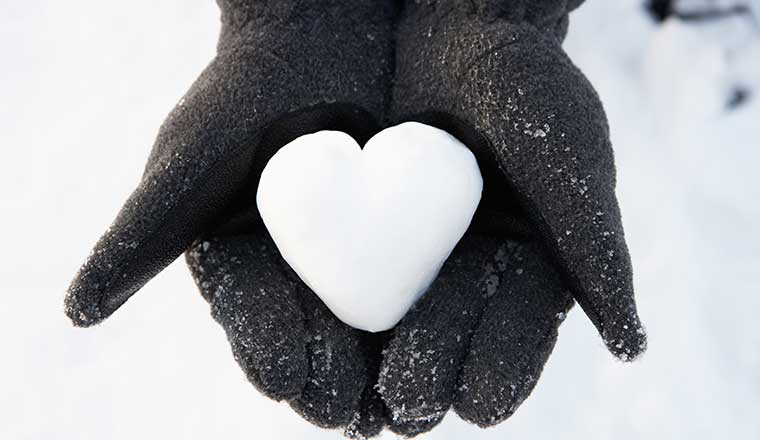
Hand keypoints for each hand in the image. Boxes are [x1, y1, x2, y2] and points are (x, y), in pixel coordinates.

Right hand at [64, 1, 396, 435]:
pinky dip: (416, 320)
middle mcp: (285, 269)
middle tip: (356, 415)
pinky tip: (436, 350)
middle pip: (308, 338)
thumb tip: (75, 313)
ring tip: (398, 408)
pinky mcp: (386, 236)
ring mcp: (338, 256)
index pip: (251, 323)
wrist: (318, 35)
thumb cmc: (243, 93)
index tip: (298, 388)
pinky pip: (402, 286)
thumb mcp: (189, 161)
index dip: (273, 355)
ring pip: (357, 326)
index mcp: (235, 263)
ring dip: (376, 369)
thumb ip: (143, 232)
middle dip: (329, 379)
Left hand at [377, 1, 646, 434]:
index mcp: (534, 262)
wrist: (456, 25)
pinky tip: (329, 347)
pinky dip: (347, 318)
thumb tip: (630, 346)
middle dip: (434, 377)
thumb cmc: (522, 84)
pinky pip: (361, 284)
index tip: (474, 404)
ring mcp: (427, 253)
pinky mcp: (377, 232)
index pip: (519, 333)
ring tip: (361, 406)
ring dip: (383, 367)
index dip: (499, 369)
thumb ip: (593, 246)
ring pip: (405, 325)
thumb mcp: (565, 156)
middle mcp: (481, 267)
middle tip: (405, 412)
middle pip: (456, 339)